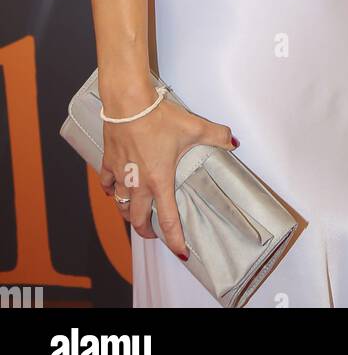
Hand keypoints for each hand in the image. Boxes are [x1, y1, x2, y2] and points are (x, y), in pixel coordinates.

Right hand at [99, 91, 238, 257]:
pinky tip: (114, 189)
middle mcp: (137, 183)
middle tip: (153, 234)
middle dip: (145, 231)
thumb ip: (216, 136)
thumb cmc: (159, 117)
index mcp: (159, 181)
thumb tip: (234, 142)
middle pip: (137, 219)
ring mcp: (120, 174)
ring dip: (127, 213)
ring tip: (134, 214)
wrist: (128, 103)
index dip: (175, 239)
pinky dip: (110, 190)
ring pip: (119, 204)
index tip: (181, 252)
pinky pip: (106, 183)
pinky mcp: (108, 161)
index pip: (167, 219)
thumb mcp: (194, 127)